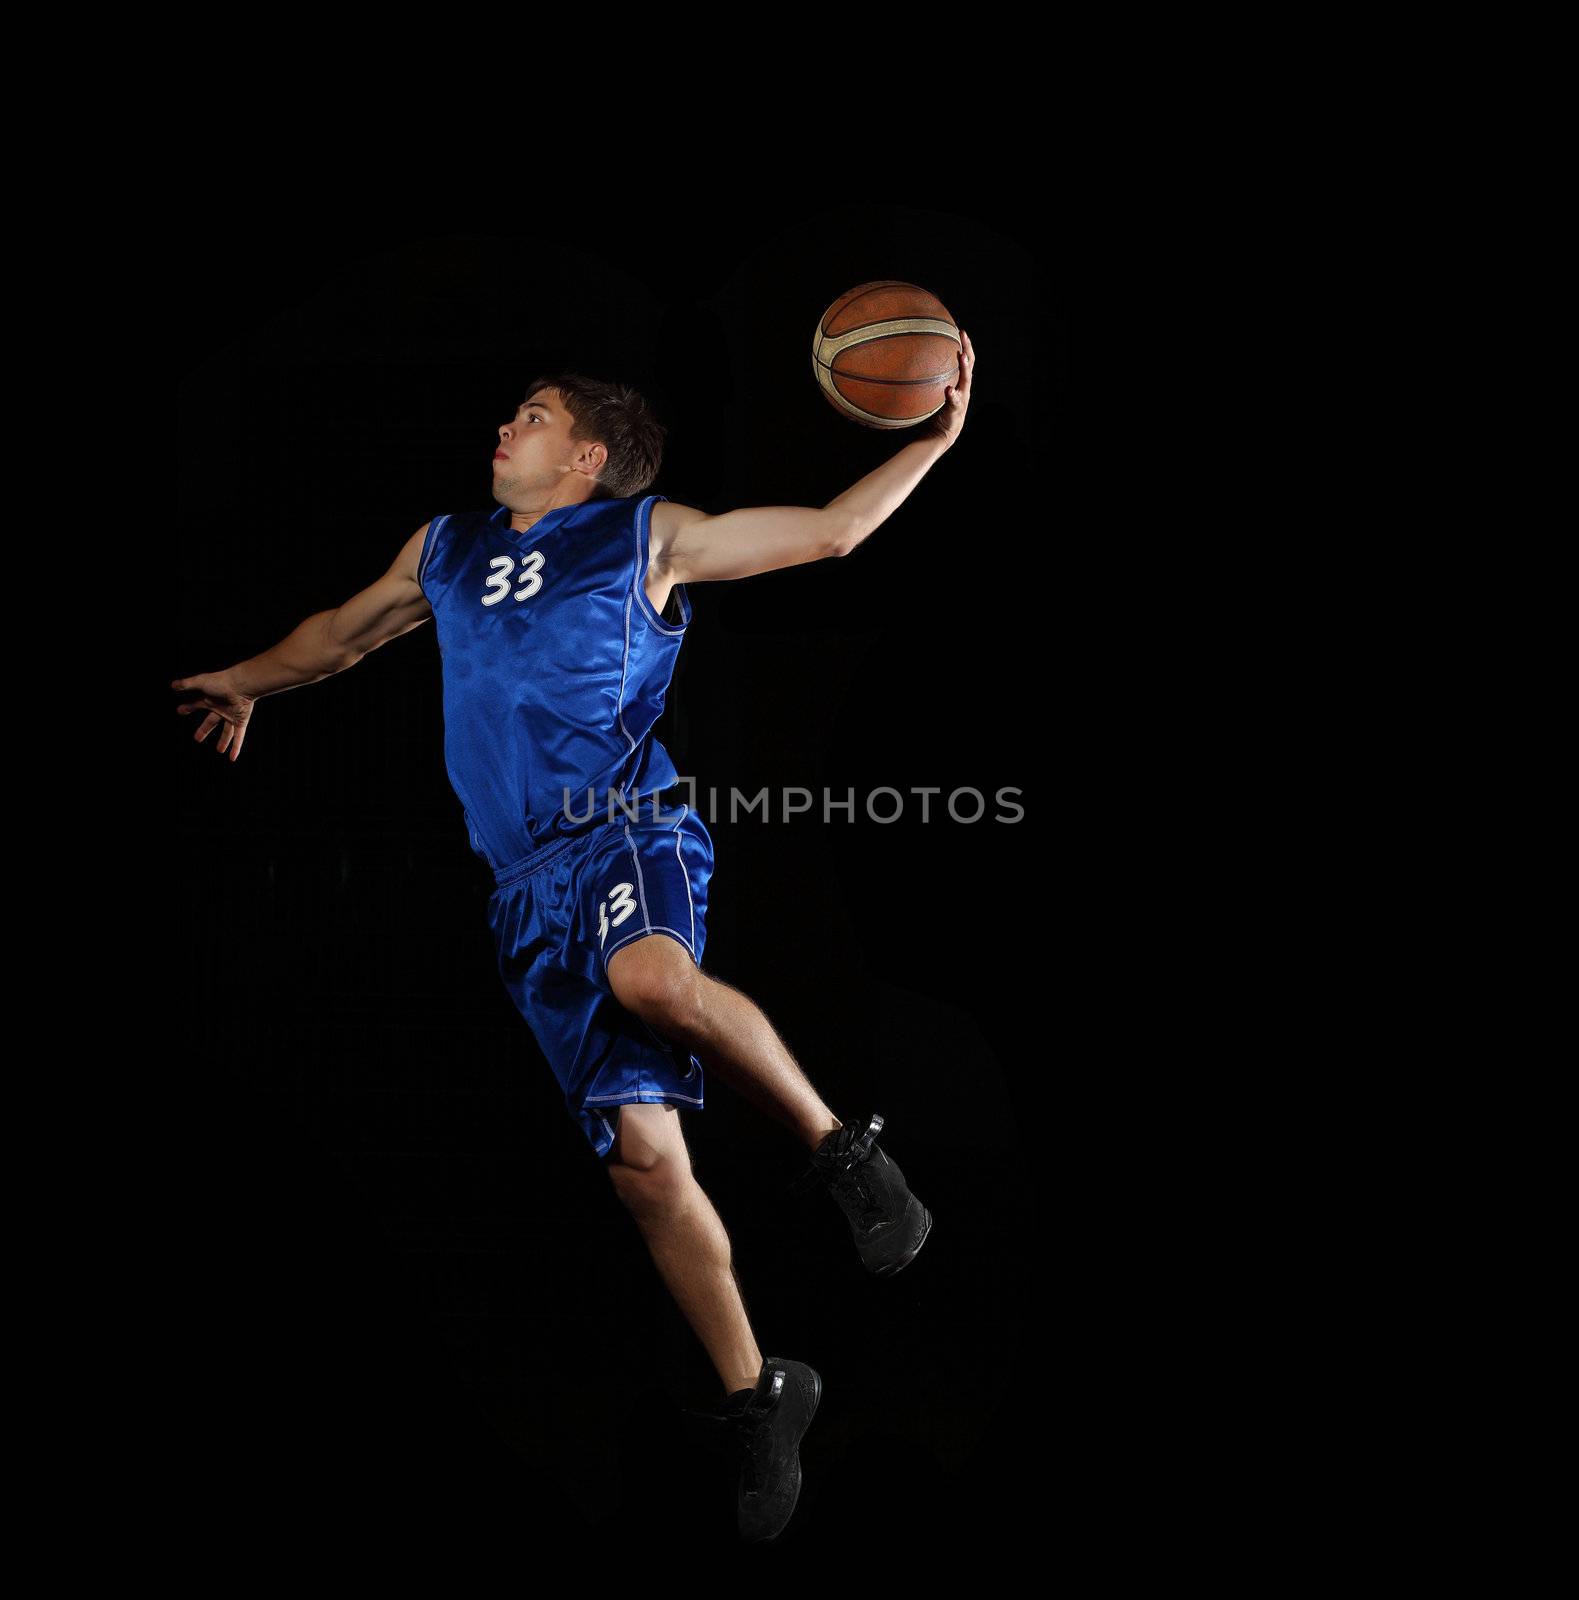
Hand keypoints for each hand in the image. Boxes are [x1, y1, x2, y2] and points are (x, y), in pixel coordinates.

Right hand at [172, 670, 254, 761]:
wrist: (241, 685)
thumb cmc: (221, 681)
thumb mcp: (200, 682)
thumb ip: (186, 684)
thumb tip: (173, 685)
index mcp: (211, 699)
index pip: (196, 705)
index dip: (188, 708)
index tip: (180, 711)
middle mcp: (221, 708)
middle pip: (211, 722)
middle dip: (204, 730)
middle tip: (197, 738)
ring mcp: (232, 715)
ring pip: (227, 732)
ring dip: (223, 741)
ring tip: (219, 750)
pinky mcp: (241, 721)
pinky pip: (238, 737)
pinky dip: (236, 747)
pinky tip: (232, 758)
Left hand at [923, 328, 973, 446]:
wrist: (939, 436)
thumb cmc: (933, 413)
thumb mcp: (930, 394)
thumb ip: (926, 381)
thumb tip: (905, 366)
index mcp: (960, 384)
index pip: (965, 361)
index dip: (965, 346)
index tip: (960, 331)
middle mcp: (964, 389)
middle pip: (970, 365)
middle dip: (968, 349)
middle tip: (963, 335)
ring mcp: (962, 400)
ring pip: (966, 381)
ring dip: (964, 368)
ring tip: (961, 356)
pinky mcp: (956, 411)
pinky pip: (955, 401)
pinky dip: (953, 395)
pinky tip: (949, 389)